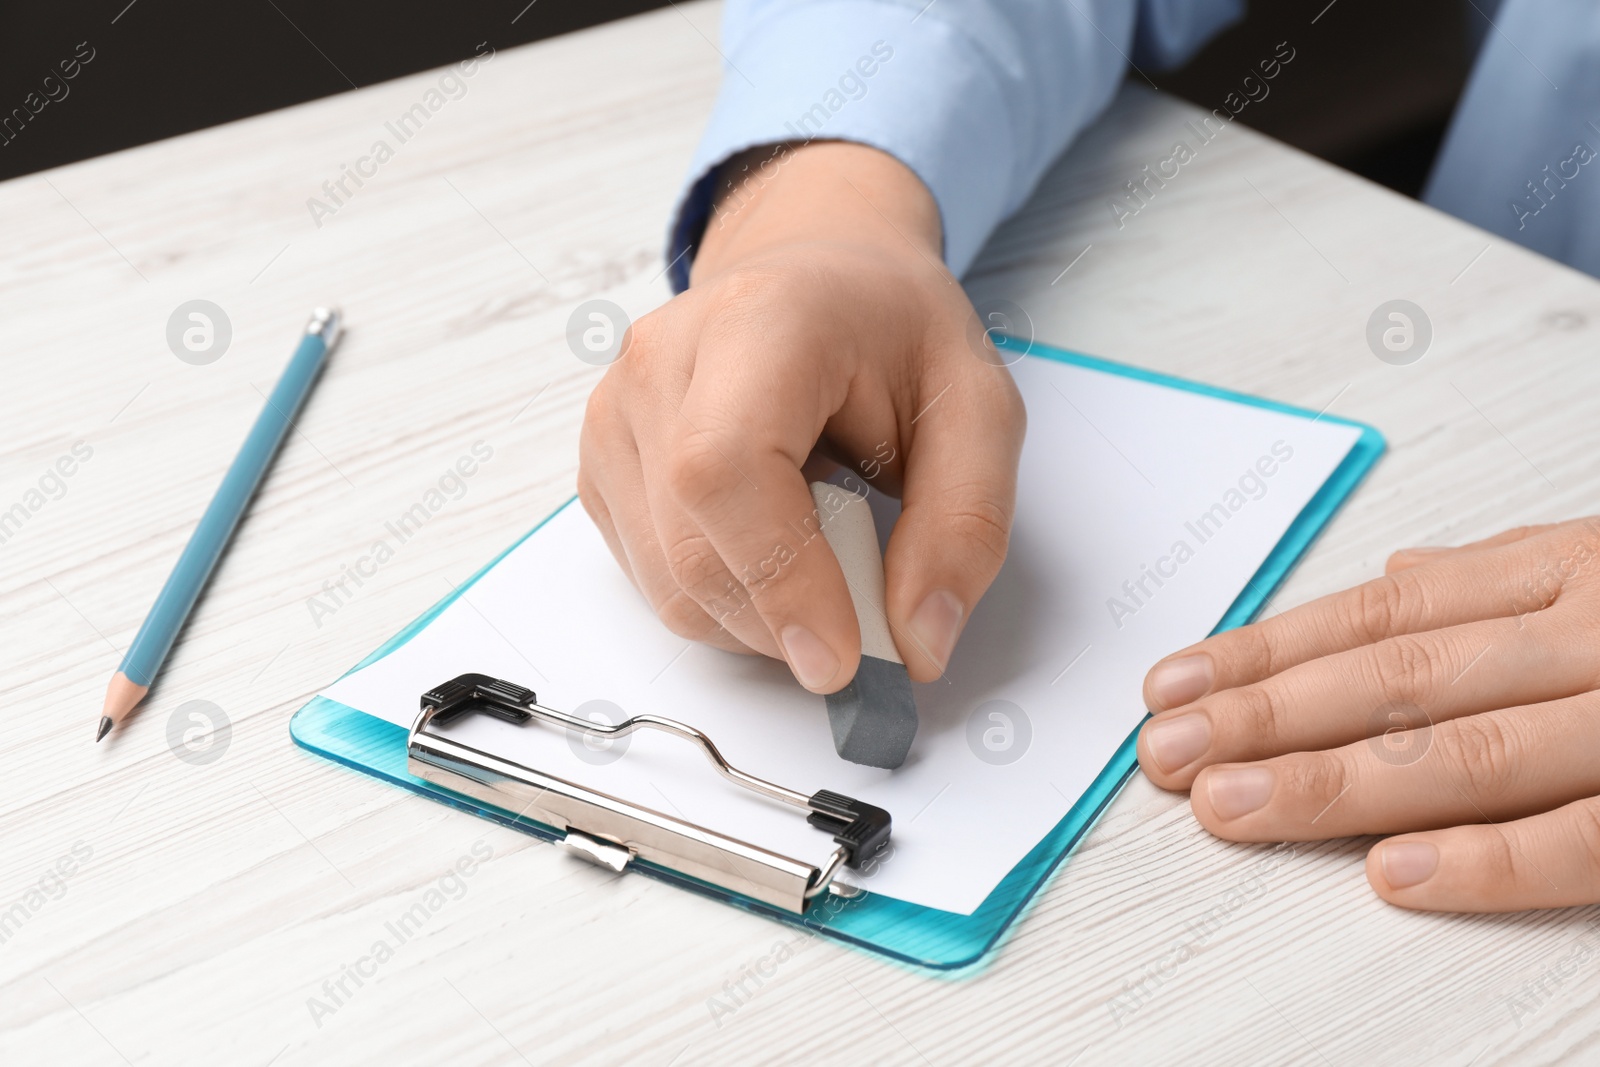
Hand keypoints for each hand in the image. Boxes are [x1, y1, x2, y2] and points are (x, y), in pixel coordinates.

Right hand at [578, 142, 1023, 691]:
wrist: (816, 277)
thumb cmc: (890, 331)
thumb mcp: (977, 407)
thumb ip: (965, 525)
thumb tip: (919, 643)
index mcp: (758, 322)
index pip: (725, 470)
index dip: (778, 579)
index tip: (840, 656)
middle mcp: (660, 361)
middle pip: (693, 548)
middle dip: (788, 621)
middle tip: (870, 619)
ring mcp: (615, 413)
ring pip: (668, 584)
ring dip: (760, 620)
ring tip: (827, 560)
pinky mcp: (601, 462)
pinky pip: (652, 580)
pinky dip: (724, 601)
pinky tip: (773, 547)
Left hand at [1136, 518, 1599, 911]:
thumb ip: (1504, 583)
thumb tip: (1407, 575)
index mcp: (1561, 577)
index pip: (1381, 617)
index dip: (1266, 655)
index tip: (1175, 688)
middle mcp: (1588, 638)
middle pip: (1399, 678)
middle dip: (1266, 714)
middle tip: (1169, 749)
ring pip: (1468, 753)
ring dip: (1332, 783)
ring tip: (1230, 804)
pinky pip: (1585, 839)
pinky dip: (1489, 860)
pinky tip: (1392, 871)